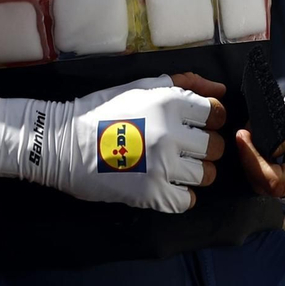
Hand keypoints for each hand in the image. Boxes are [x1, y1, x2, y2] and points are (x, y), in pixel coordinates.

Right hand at [0, 73, 225, 211]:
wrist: (62, 143)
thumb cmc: (104, 110)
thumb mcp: (142, 86)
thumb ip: (186, 84)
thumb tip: (222, 92)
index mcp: (169, 103)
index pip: (217, 114)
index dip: (211, 119)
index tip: (196, 125)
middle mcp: (170, 133)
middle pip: (216, 147)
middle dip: (204, 147)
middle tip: (184, 147)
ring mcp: (162, 166)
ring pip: (206, 175)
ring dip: (195, 172)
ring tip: (174, 167)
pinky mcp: (151, 193)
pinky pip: (187, 200)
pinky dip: (181, 195)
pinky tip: (165, 184)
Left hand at [237, 66, 284, 204]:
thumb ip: (282, 127)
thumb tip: (262, 150)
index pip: (275, 182)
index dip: (253, 161)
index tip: (243, 136)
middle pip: (270, 187)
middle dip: (253, 159)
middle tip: (246, 131)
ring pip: (271, 187)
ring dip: (258, 163)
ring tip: (258, 135)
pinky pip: (277, 183)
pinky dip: (267, 165)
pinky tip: (270, 145)